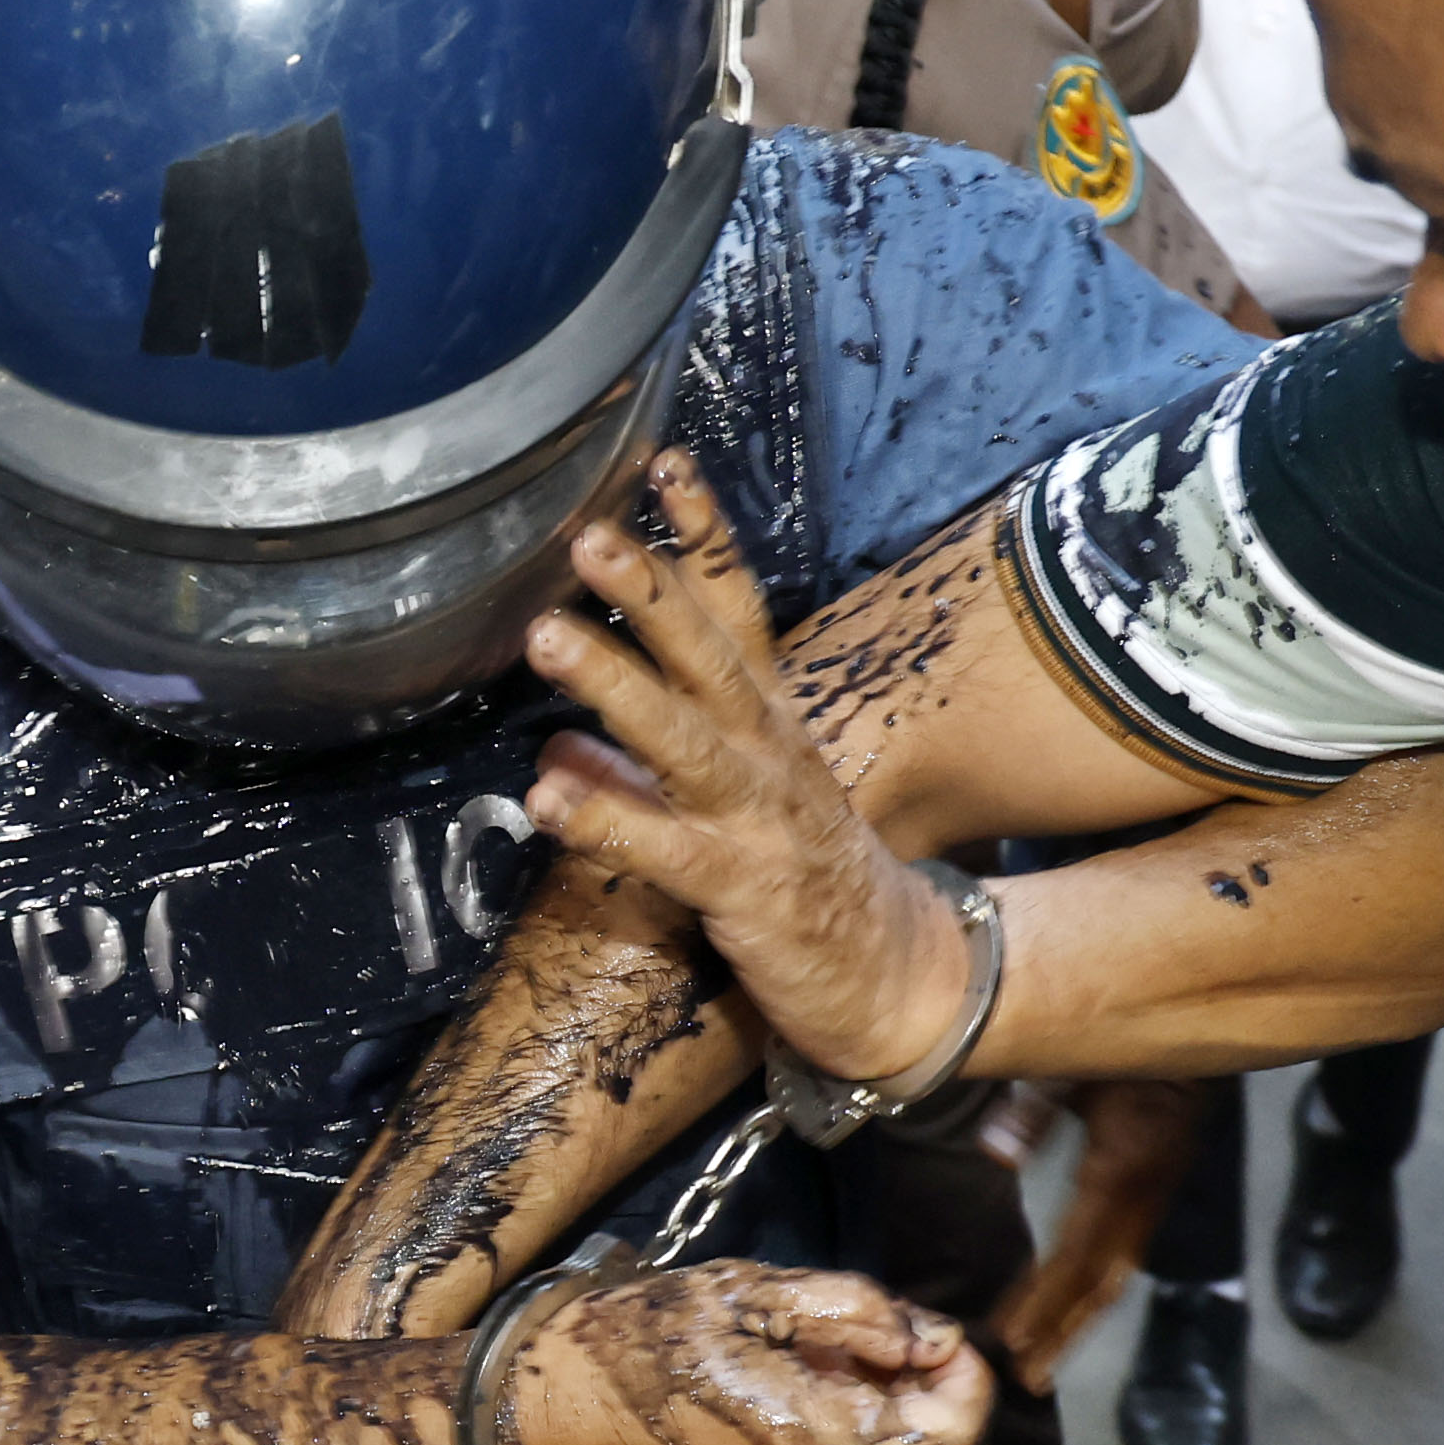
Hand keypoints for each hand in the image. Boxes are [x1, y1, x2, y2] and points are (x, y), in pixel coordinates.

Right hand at [502, 1260, 987, 1444]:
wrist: (518, 1428)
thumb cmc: (620, 1343)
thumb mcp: (739, 1294)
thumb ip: (852, 1311)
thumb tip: (929, 1339)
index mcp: (810, 1443)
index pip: (949, 1438)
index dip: (966, 1381)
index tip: (934, 1335)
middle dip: (928, 1405)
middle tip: (878, 1345)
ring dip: (878, 1436)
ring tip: (812, 1373)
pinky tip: (775, 1417)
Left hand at [523, 452, 971, 1087]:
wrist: (900, 979)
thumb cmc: (804, 879)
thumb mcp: (725, 806)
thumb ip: (636, 766)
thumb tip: (553, 742)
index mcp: (768, 720)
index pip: (736, 609)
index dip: (701, 538)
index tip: (662, 464)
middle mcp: (767, 752)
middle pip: (709, 654)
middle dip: (650, 589)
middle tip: (589, 535)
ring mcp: (757, 817)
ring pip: (682, 737)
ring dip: (613, 682)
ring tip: (544, 638)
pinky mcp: (741, 887)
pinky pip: (663, 848)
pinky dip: (605, 818)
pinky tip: (543, 796)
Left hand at [983, 1073, 1206, 1392]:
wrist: (1195, 1033)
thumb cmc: (1126, 1045)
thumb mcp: (1075, 1067)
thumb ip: (1034, 1112)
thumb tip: (996, 1157)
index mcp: (1119, 1170)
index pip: (1075, 1254)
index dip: (1043, 1301)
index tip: (1010, 1339)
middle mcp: (1140, 1198)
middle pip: (1098, 1282)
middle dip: (1061, 1332)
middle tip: (1027, 1376)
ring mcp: (1152, 1200)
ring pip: (1114, 1276)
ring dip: (1078, 1322)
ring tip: (1044, 1362)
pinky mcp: (1154, 1196)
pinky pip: (1123, 1257)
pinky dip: (1093, 1292)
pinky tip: (1072, 1311)